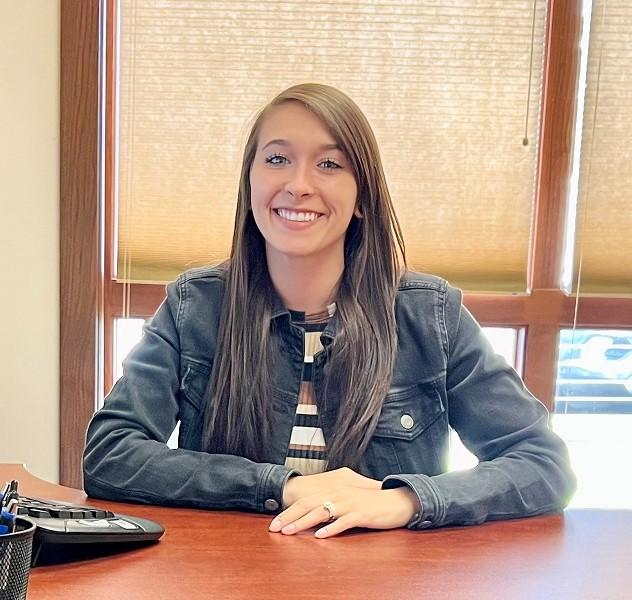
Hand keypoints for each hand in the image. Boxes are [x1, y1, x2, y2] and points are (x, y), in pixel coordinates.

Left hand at [271, 473, 420, 538]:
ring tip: (290, 532)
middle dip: (290, 517)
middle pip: (309, 505)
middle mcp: (339, 493)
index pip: (307, 500)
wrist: (396, 501)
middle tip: (275, 529)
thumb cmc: (372, 503)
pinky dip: (331, 529)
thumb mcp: (348, 500)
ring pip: (322, 512)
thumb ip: (332, 505)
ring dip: (303, 523)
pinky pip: (343, 522)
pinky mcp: (361, 513)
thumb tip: (314, 517)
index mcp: (335, 490)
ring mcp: (350, 503)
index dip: (289, 511)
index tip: (275, 523)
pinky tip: (320, 536)